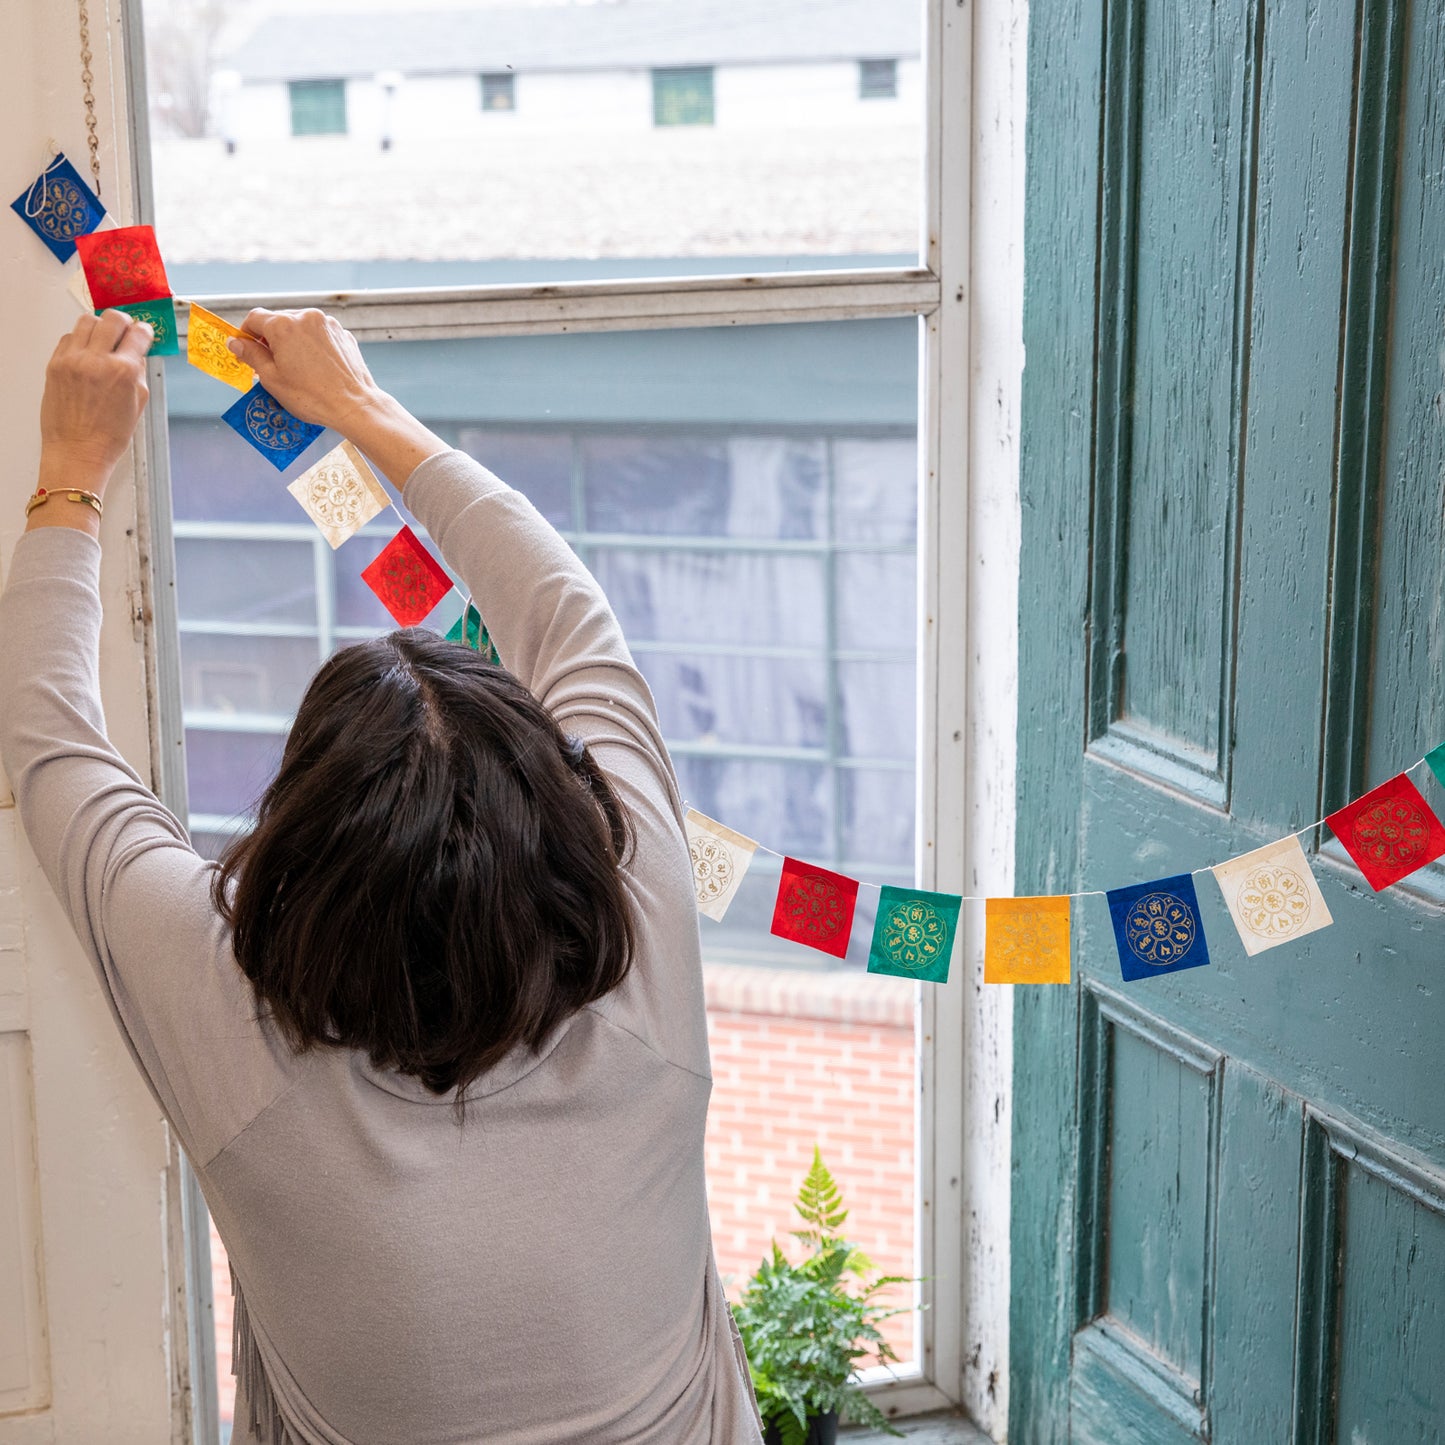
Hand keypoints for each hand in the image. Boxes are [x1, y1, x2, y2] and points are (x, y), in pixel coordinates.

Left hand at [39, 309, 153, 490]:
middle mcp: (97, 361)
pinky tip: (86, 352)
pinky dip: (80, 340)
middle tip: (125, 329)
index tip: (144, 332)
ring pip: (87, 320)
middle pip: (112, 318)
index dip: (145, 331)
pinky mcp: (55, 364)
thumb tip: (137, 354)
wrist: (78, 451)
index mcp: (123, 372)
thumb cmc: (107, 437)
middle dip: (123, 322)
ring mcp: (73, 360)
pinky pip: (69, 337)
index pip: (138, 334)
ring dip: (99, 326)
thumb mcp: (137, 405)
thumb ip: (138, 374)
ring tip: (102, 338)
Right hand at [227, 307, 385, 434]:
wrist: (354, 405)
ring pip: (300, 327)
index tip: (246, 349)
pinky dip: (312, 345)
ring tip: (296, 368)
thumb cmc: (312, 396)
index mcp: (283, 325)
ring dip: (292, 341)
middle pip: (278, 320)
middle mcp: (306, 317)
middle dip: (270, 339)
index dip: (246, 333)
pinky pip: (319, 335)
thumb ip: (251, 355)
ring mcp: (328, 324)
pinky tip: (315, 367)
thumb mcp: (272, 378)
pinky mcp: (343, 334)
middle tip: (270, 363)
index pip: (254, 318)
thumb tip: (235, 342)